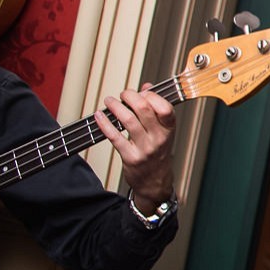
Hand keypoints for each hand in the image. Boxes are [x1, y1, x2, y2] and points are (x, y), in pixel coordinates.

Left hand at [94, 84, 176, 208]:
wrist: (155, 181)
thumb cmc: (158, 153)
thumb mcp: (163, 131)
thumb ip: (156, 108)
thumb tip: (147, 87)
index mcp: (169, 129)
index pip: (165, 107)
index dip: (152, 96)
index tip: (142, 92)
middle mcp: (159, 138)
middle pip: (144, 109)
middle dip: (130, 96)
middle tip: (123, 94)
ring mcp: (145, 148)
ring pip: (128, 120)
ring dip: (115, 107)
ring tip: (109, 101)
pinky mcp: (130, 157)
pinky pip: (115, 137)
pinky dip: (105, 124)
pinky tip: (100, 116)